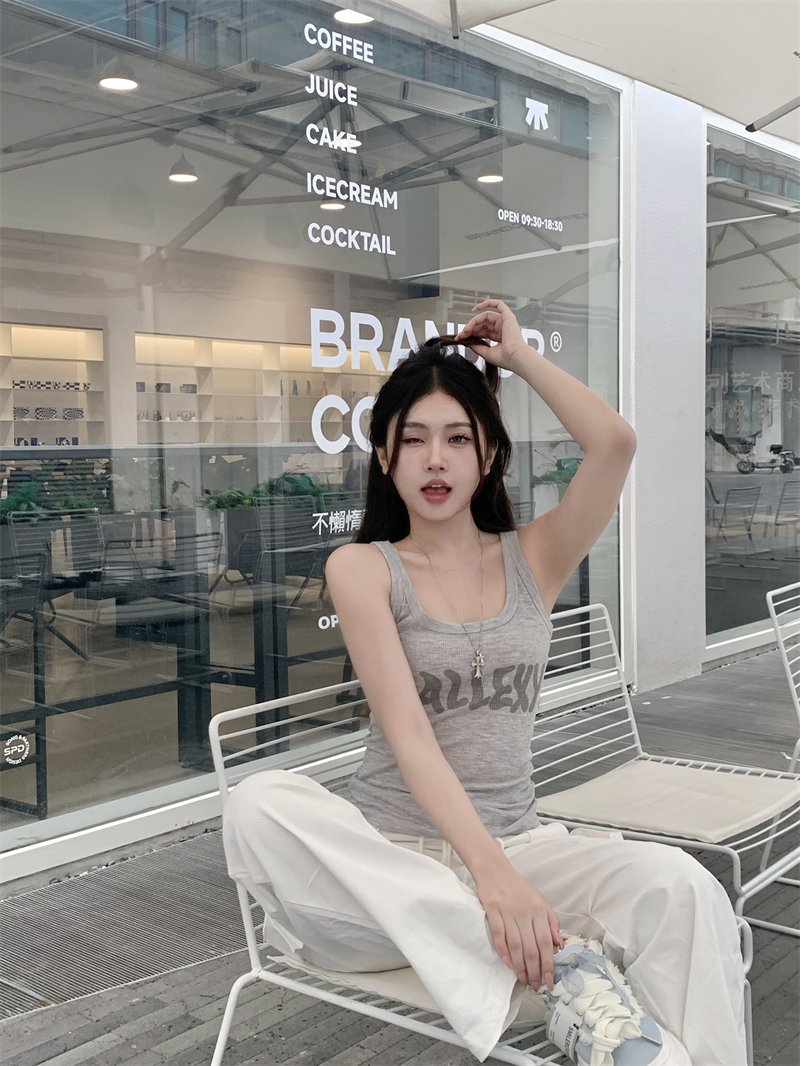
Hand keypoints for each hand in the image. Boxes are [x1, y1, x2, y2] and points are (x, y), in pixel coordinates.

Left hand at [455, 299, 528, 372]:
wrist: (514, 357)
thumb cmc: (506, 358)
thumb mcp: (486, 352)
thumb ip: (476, 346)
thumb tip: (467, 342)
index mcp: (500, 338)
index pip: (483, 332)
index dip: (472, 333)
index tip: (463, 338)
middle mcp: (503, 329)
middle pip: (483, 323)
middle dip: (471, 327)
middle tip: (463, 334)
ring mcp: (505, 321)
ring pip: (486, 316)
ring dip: (474, 321)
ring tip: (467, 329)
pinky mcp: (508, 316)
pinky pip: (498, 304)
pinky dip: (487, 303)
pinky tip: (476, 307)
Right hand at [474, 863, 562, 990]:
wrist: (494, 870)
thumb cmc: (518, 887)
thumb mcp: (541, 900)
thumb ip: (551, 922)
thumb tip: (560, 944)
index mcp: (539, 909)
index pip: (546, 942)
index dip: (548, 964)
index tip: (550, 980)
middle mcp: (525, 911)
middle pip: (531, 947)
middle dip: (535, 970)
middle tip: (535, 985)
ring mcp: (507, 911)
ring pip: (515, 945)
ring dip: (519, 966)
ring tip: (523, 979)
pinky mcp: (492, 910)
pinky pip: (498, 935)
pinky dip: (503, 951)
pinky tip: (507, 964)